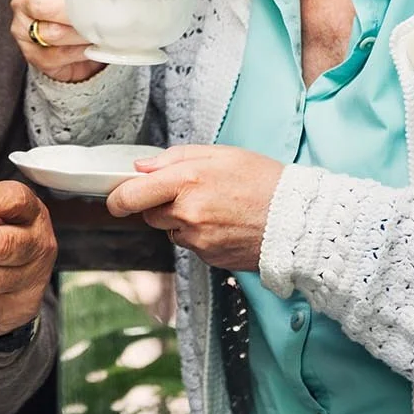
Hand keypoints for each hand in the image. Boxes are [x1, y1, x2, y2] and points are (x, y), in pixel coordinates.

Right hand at [10, 0, 107, 82]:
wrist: (81, 39)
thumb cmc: (85, 1)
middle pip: (41, 3)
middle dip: (73, 11)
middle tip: (97, 14)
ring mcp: (24, 26)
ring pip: (52, 33)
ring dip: (80, 35)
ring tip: (99, 33)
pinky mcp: (31, 52)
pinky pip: (55, 55)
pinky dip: (78, 53)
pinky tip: (89, 47)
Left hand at [105, 145, 284, 271]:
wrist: (299, 221)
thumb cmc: (263, 181)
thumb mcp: (218, 154)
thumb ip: (174, 159)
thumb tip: (141, 168)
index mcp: (186, 182)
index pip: (131, 195)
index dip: (118, 197)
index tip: (114, 197)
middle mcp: (188, 214)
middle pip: (150, 213)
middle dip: (160, 203)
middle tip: (190, 192)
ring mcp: (198, 240)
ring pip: (171, 229)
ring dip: (181, 220)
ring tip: (215, 207)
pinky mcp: (209, 258)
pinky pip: (191, 245)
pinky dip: (199, 235)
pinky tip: (223, 223)